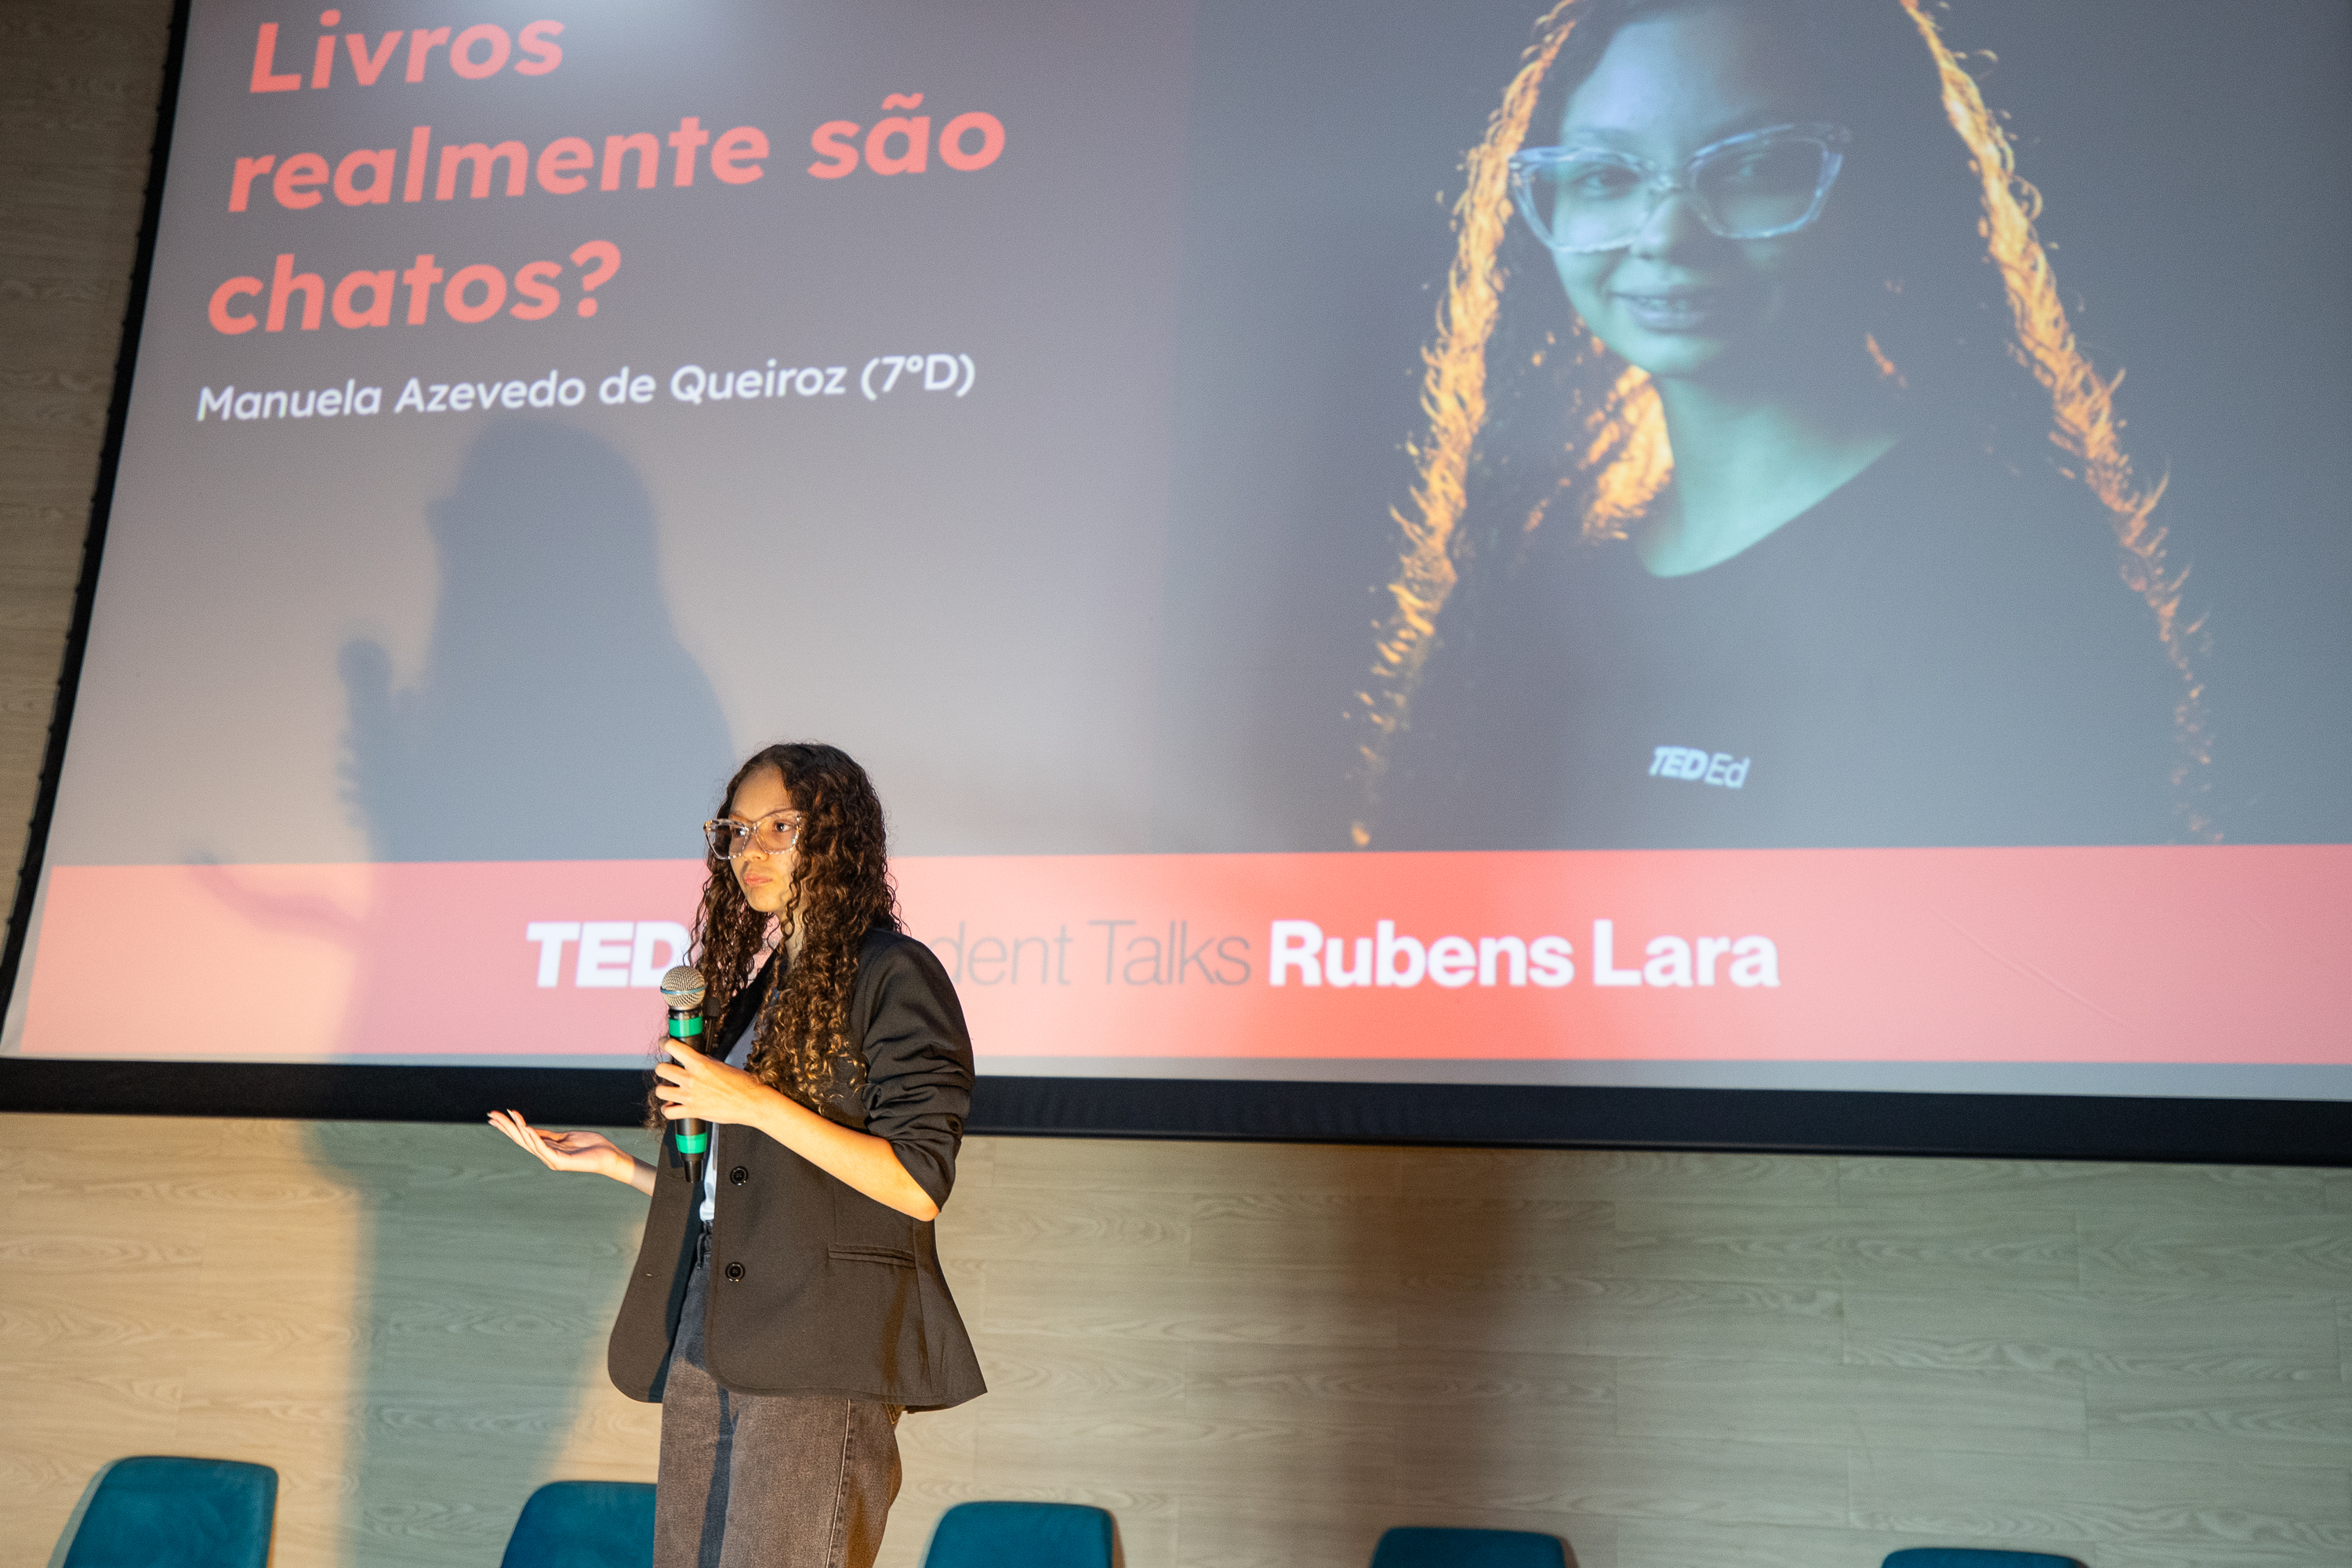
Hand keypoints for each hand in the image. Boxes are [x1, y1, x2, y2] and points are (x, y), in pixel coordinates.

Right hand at [488, 1109, 633, 1182]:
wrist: (609, 1157)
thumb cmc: (592, 1147)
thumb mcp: (567, 1138)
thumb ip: (551, 1136)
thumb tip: (532, 1129)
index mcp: (547, 1148)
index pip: (524, 1136)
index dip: (510, 1126)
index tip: (495, 1116)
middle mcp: (546, 1155)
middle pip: (521, 1139)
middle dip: (506, 1127)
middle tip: (491, 1115)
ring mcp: (552, 1159)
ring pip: (529, 1143)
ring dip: (518, 1129)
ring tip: (508, 1116)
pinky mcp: (561, 1161)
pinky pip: (543, 1148)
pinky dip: (534, 1138)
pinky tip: (526, 1128)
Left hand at [654, 1040, 784, 1127]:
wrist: (751, 1102)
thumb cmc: (742, 1085)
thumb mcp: (722, 1065)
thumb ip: (705, 1063)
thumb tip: (696, 1060)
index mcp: (700, 1064)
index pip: (673, 1047)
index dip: (665, 1043)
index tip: (664, 1043)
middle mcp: (691, 1079)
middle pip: (661, 1069)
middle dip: (663, 1068)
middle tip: (668, 1069)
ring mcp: (689, 1096)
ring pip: (660, 1091)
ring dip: (664, 1089)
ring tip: (669, 1088)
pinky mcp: (692, 1111)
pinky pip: (669, 1112)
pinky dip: (668, 1109)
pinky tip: (672, 1106)